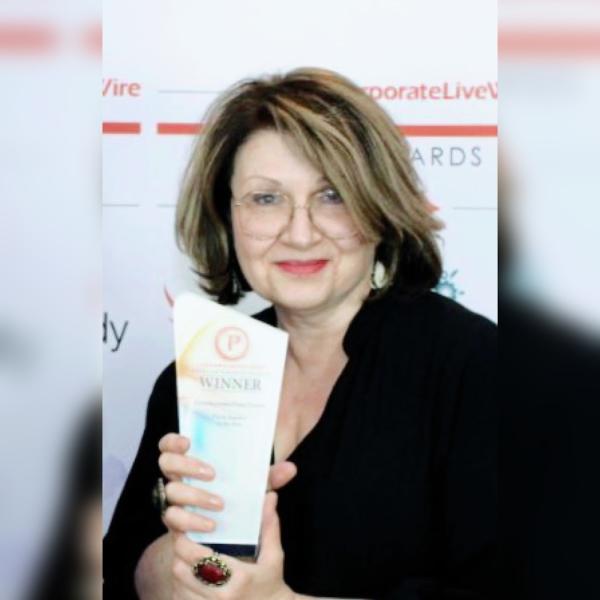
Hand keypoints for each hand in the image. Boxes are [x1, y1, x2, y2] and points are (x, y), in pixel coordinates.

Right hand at [157, 433, 296, 536]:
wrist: (221, 539)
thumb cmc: (235, 500)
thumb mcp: (252, 486)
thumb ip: (268, 477)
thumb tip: (291, 469)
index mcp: (192, 462)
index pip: (170, 444)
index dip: (173, 440)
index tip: (189, 442)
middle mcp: (179, 478)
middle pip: (166, 463)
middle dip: (187, 466)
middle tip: (212, 473)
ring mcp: (174, 501)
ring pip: (171, 493)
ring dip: (195, 496)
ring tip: (220, 505)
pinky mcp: (175, 524)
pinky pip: (174, 520)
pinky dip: (192, 521)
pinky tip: (211, 526)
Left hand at [171, 491, 295, 599]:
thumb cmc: (271, 584)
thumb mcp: (274, 556)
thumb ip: (269, 526)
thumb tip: (270, 495)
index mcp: (237, 578)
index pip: (197, 557)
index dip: (185, 541)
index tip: (185, 529)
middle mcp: (221, 596)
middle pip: (181, 570)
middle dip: (179, 553)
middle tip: (183, 539)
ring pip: (177, 586)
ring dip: (178, 569)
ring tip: (185, 556)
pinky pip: (179, 599)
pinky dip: (180, 587)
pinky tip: (189, 577)